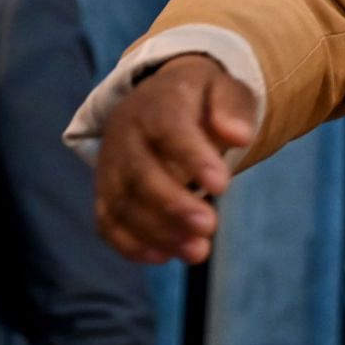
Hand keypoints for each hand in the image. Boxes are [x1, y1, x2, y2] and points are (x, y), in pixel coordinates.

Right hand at [94, 55, 255, 265]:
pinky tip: (164, 256)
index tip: (222, 186)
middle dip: (173, 205)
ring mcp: (110, 164)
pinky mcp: (104, 191)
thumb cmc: (201, 98)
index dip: (193, 159)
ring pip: (122, 204)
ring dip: (157, 232)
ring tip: (197, 251)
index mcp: (157, 103)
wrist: (158, 98)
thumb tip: (240, 136)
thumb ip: (232, 107)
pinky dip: (130, 244)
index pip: (170, 130)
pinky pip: (107, 221)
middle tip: (209, 226)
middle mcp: (125, 134)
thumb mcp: (224, 88)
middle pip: (140, 174)